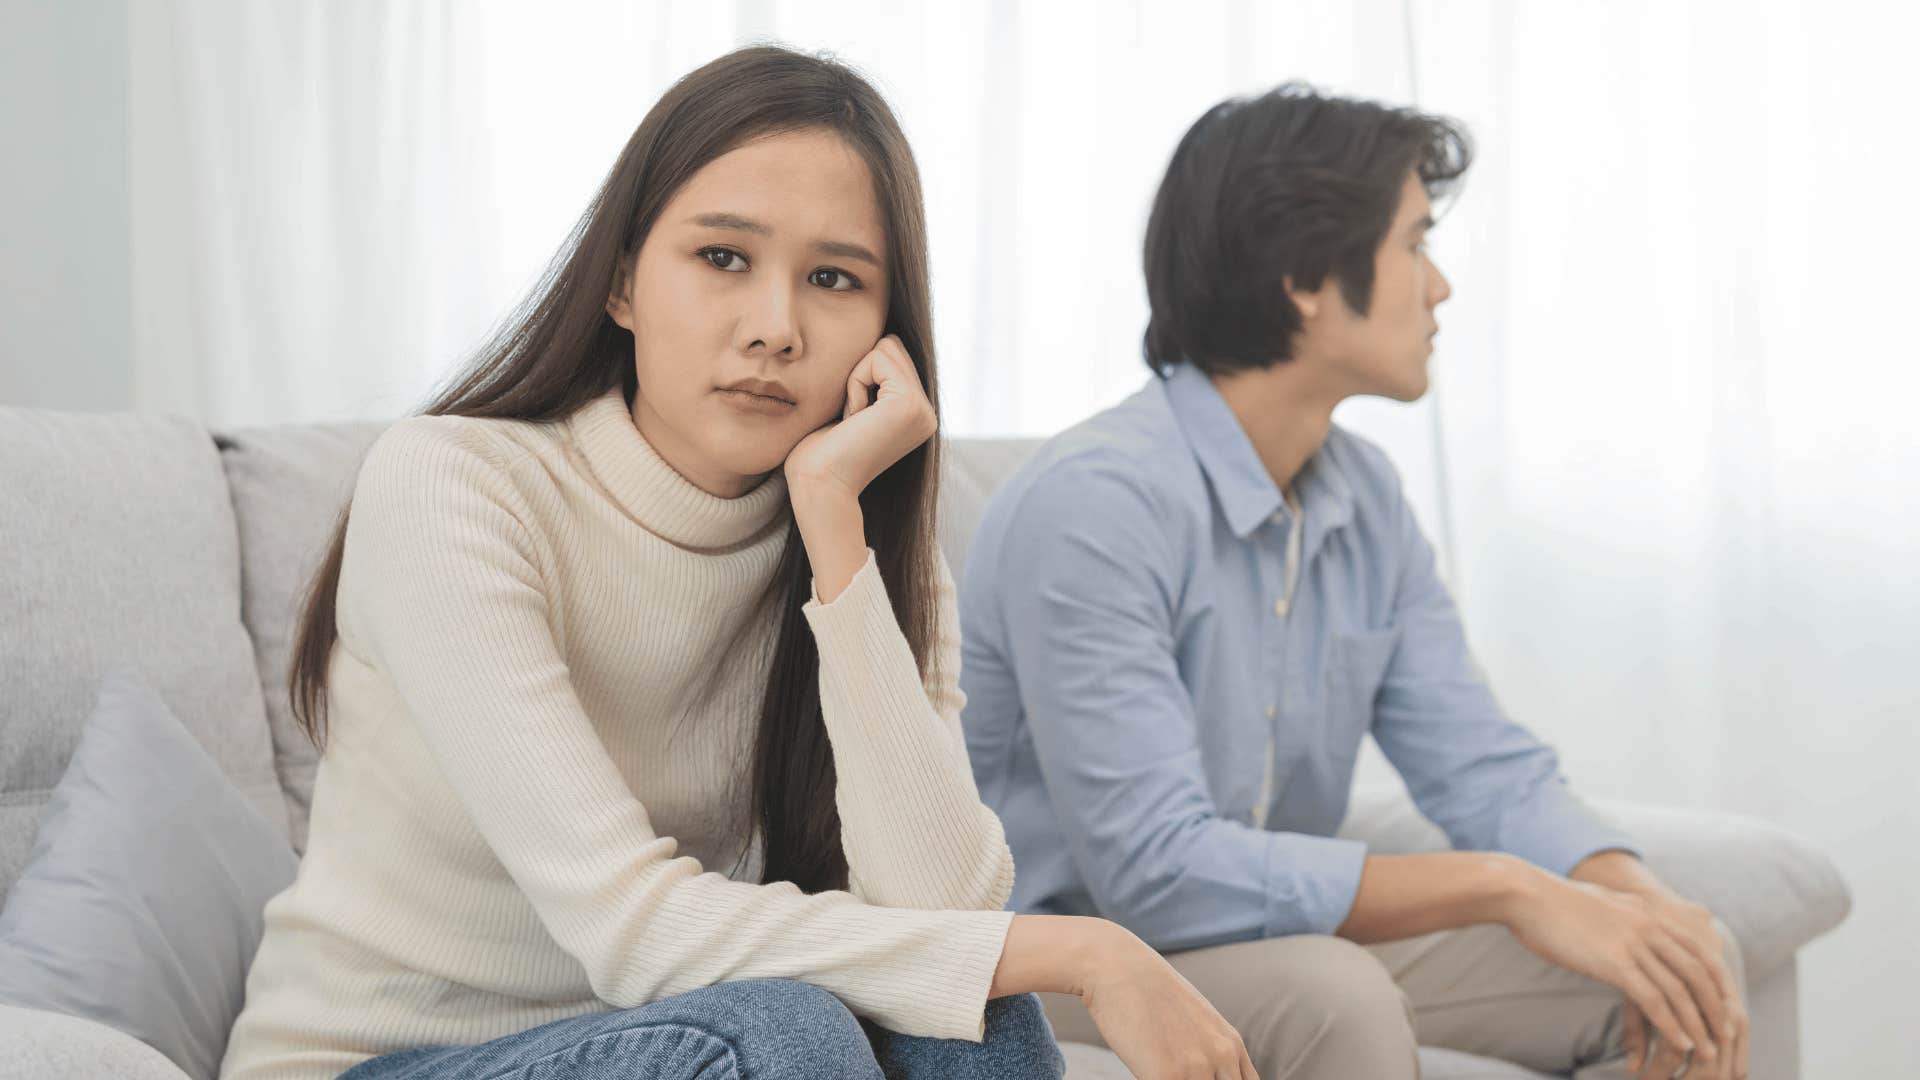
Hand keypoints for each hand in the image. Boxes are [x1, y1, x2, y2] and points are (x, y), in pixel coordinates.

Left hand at [783, 334, 936, 502]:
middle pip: (892, 345)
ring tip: (854, 419)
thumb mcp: (854, 408)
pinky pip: (876, 360)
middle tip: (852, 417)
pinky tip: (854, 419)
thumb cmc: (821, 454)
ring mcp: (922, 409)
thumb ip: (871, 380)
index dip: (860, 374)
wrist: (820, 486)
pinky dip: (855, 384)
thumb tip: (875, 339)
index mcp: (916, 414)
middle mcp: (926, 413)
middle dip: (861, 372)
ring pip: (885, 347)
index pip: (892, 354)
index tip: (851, 419)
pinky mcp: (909, 404)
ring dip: (857, 378)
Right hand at [1080, 925, 1256, 1079]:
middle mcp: (1222, 1057)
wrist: (1117, 968)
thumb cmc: (1150, 994)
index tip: (1204, 1077)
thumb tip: (1206, 1073)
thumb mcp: (1195, 1020)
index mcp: (1231, 1045)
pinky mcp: (1167, 1076)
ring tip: (1156, 1067)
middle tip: (1176, 1072)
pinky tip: (1144, 1069)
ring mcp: (1197, 1068)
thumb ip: (1209, 1051)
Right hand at [1503, 876, 1735, 1078]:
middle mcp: (1648, 926)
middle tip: (1728, 1035)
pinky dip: (1671, 1025)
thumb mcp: (1600, 903)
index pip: (1699, 951)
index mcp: (1648, 913)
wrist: (1524, 894)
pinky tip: (1680, 1044)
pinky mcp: (1614, 962)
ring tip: (1708, 1052)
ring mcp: (1633, 943)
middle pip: (1698, 973)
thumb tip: (1629, 920)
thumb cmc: (1552, 903)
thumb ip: (1623, 915)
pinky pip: (1653, 999)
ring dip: (1699, 1024)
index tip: (1726, 1006)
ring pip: (1680, 990)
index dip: (1718, 982)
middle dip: (1717, 1008)